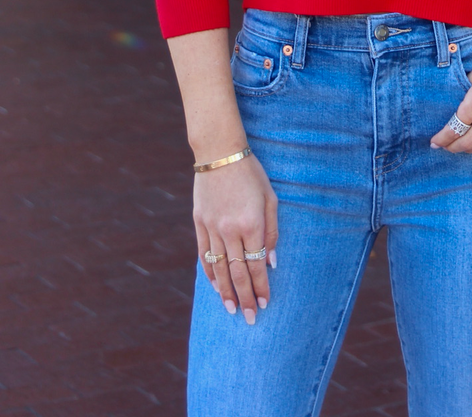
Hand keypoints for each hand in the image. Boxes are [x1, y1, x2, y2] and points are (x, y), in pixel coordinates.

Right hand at [194, 153, 278, 323]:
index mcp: (251, 224)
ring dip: (225, 292)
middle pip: (237, 272)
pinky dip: (209, 273)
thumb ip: (272, 232)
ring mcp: (212, 227)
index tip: (264, 304)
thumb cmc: (251, 173)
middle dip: (245, 298)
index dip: (261, 287)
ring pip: (218, 268)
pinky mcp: (199, 223)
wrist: (220, 152)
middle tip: (249, 318)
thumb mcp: (270, 198)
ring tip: (231, 310)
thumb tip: (270, 262)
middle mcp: (230, 230)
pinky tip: (215, 287)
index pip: (257, 265)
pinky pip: (204, 254)